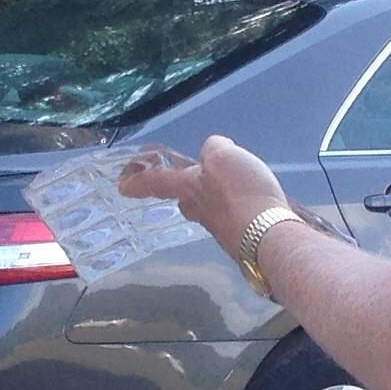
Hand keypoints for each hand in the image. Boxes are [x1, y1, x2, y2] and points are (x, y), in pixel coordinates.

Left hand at [120, 136, 289, 261]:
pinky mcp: (243, 239)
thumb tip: (214, 151)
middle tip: (197, 185)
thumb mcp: (224, 156)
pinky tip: (257, 208)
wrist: (268, 237)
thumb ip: (214, 149)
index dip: (140, 181)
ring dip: (220, 201)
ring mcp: (222, 229)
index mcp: (190, 189)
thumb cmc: (241, 194)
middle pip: (187, 202)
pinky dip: (243, 212)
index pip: (158, 182)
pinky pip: (236, 219)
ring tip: (238, 191)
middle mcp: (202, 212)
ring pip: (212, 211)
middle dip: (189, 193)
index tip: (122, 186)